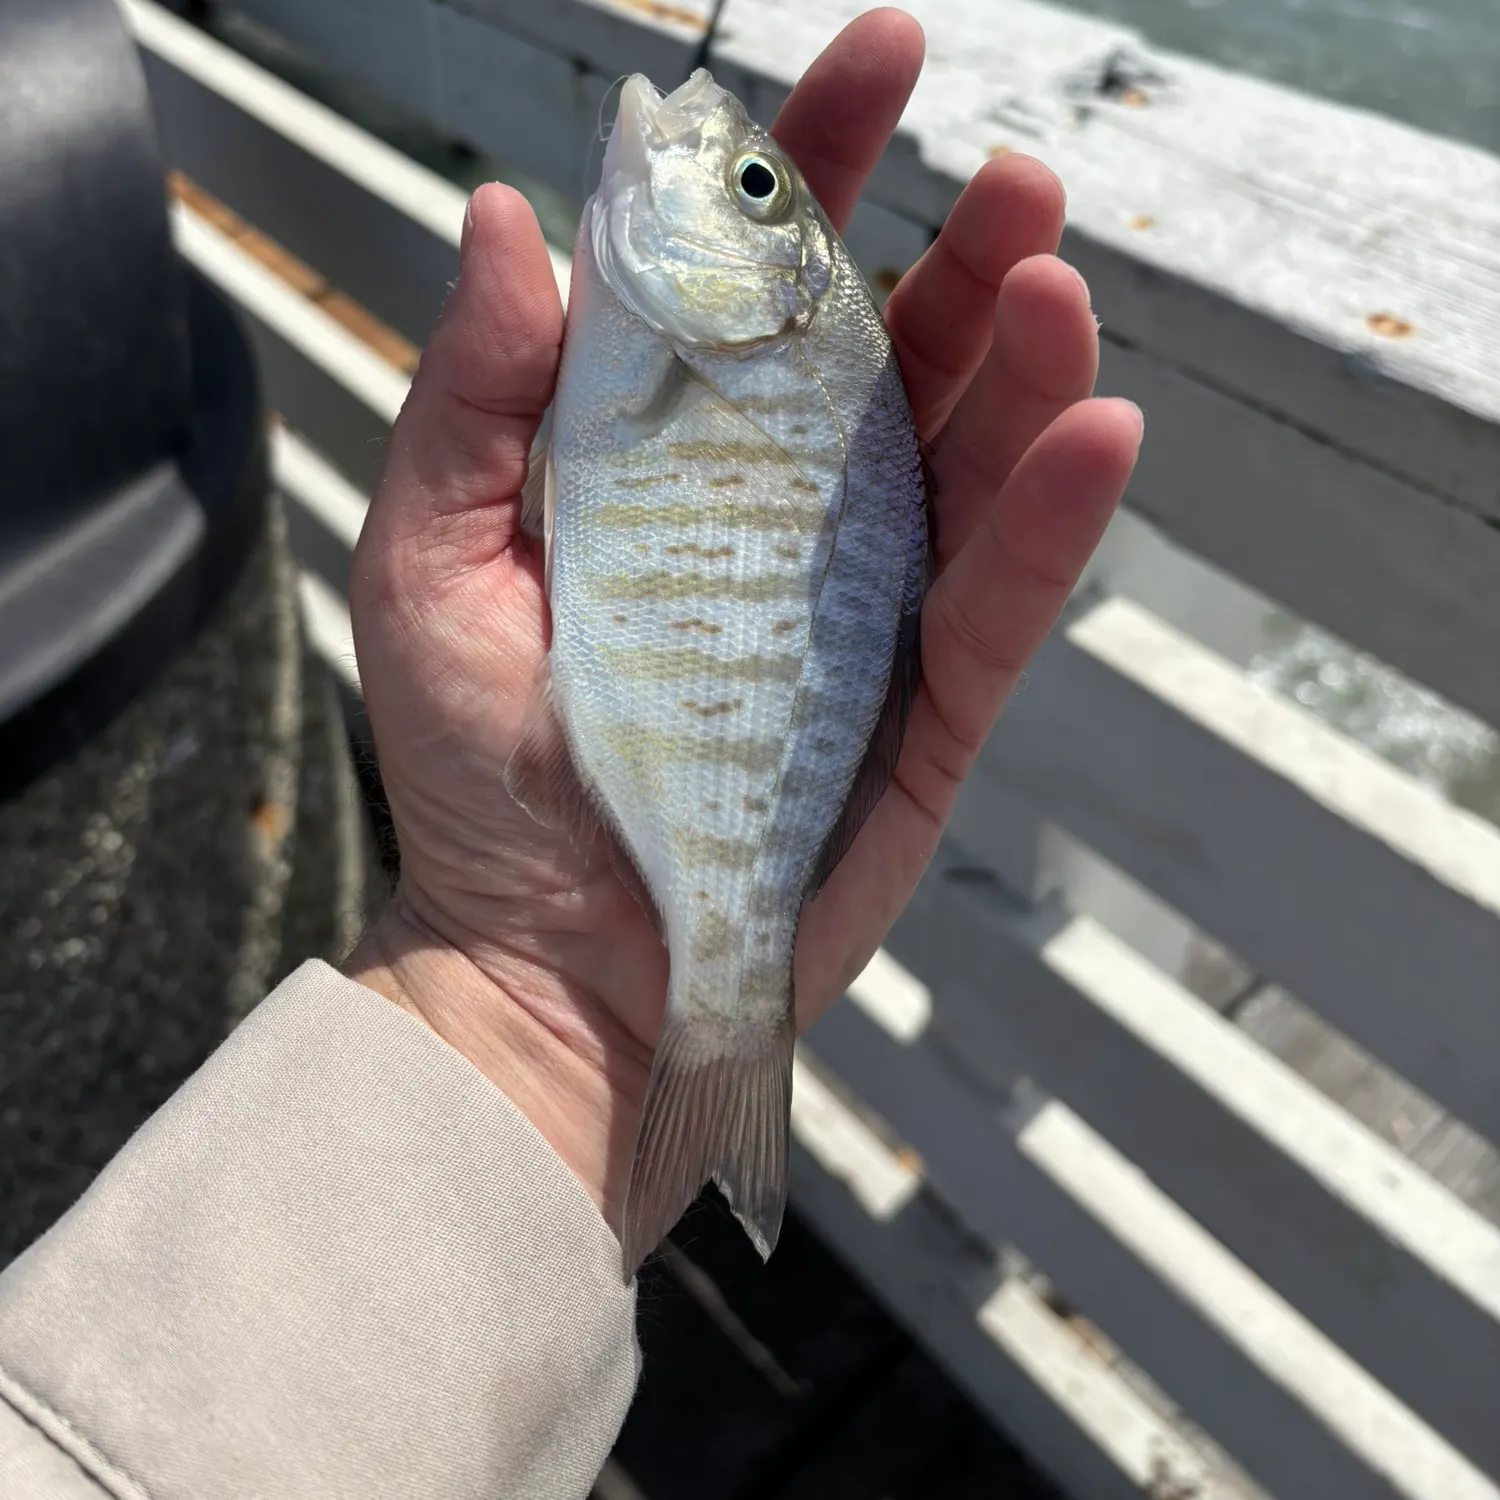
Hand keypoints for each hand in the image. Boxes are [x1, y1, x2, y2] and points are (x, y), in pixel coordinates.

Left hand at [345, 8, 1141, 1230]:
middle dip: (959, 258)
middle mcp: (787, 517)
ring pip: (972, 464)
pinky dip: (1052, 521)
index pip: (755, 290)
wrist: (546, 963)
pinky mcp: (926, 711)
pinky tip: (1096, 427)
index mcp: (674, 460)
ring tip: (1052, 279)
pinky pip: (1001, 603)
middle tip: (1015, 178)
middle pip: (896, 360)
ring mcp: (870, 610)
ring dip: (1026, 364)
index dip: (815, 172)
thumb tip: (513, 222)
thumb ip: (475, 401)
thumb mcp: (431, 564)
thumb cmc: (477, 773)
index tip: (878, 61)